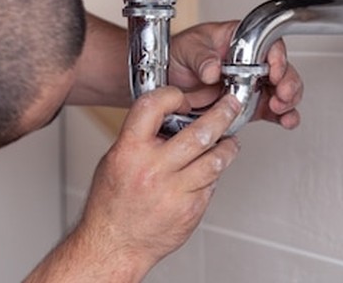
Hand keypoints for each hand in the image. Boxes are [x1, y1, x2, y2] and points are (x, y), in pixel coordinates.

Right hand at [74, 87, 240, 276]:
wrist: (114, 245)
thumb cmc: (111, 203)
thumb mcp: (114, 159)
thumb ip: (141, 137)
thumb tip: (170, 117)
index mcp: (129, 152)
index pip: (153, 107)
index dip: (173, 96)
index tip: (183, 99)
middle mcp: (153, 170)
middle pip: (200, 133)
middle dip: (222, 114)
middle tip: (231, 105)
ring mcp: (174, 192)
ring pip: (215, 160)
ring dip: (227, 147)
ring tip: (229, 141)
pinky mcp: (191, 210)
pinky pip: (211, 184)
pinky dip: (214, 174)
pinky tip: (210, 170)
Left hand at [167, 21, 302, 129]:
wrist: (167, 77)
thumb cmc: (179, 53)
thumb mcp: (187, 49)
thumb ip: (201, 57)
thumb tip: (213, 69)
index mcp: (238, 39)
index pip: (266, 43)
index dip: (276, 57)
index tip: (274, 71)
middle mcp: (249, 61)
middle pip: (281, 68)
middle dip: (287, 82)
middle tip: (282, 94)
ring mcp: (250, 83)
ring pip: (281, 90)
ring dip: (287, 100)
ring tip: (281, 109)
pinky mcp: (248, 104)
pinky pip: (271, 110)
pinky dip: (282, 116)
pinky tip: (285, 120)